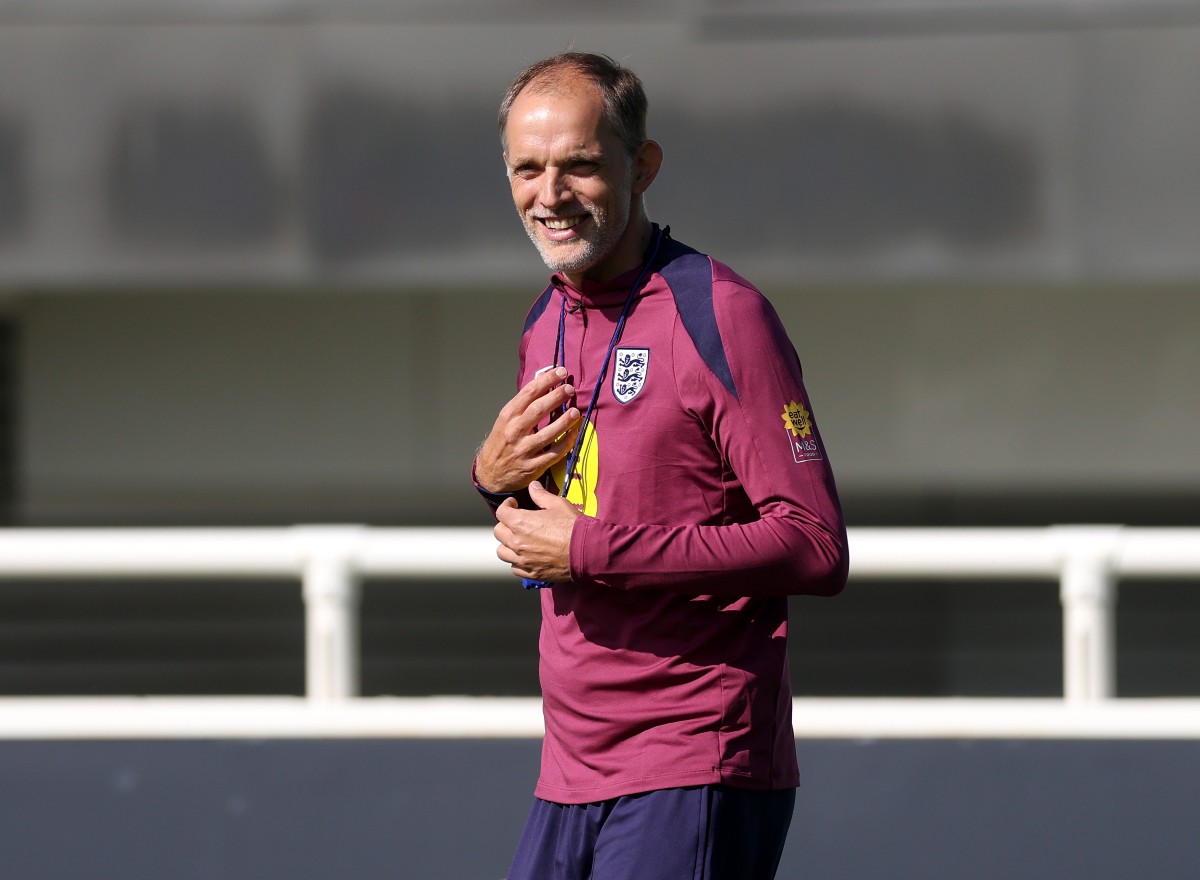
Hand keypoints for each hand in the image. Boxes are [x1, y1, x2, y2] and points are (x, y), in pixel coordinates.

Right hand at [476, 367, 581, 492]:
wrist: (490, 473)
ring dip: (564, 421)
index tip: (561, 371)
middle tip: (570, 389)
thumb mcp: (506, 420)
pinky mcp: (532, 466)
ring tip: (576, 412)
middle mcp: (514, 431)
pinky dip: (566, 443)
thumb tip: (544, 381)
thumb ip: (524, 403)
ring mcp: (524, 450)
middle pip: (538, 410)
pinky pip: (553, 454)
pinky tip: (574, 434)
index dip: (546, 380)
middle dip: (556, 397)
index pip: (529, 393)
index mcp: (508, 416)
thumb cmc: (501, 442)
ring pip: (548, 433)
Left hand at [494, 481, 582, 583]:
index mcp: (520, 523)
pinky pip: (514, 568)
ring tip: (518, 540)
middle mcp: (517, 542)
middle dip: (505, 524)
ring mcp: (522, 560)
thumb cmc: (572, 526)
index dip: (507, 505)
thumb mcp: (558, 504)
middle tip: (516, 522)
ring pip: (502, 552)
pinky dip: (517, 562)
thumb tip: (533, 486)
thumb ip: (541, 495)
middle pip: (498, 532)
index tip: (514, 504)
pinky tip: (526, 556)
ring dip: (507, 544)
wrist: (587, 550)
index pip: (501, 512)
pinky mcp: (531, 573)